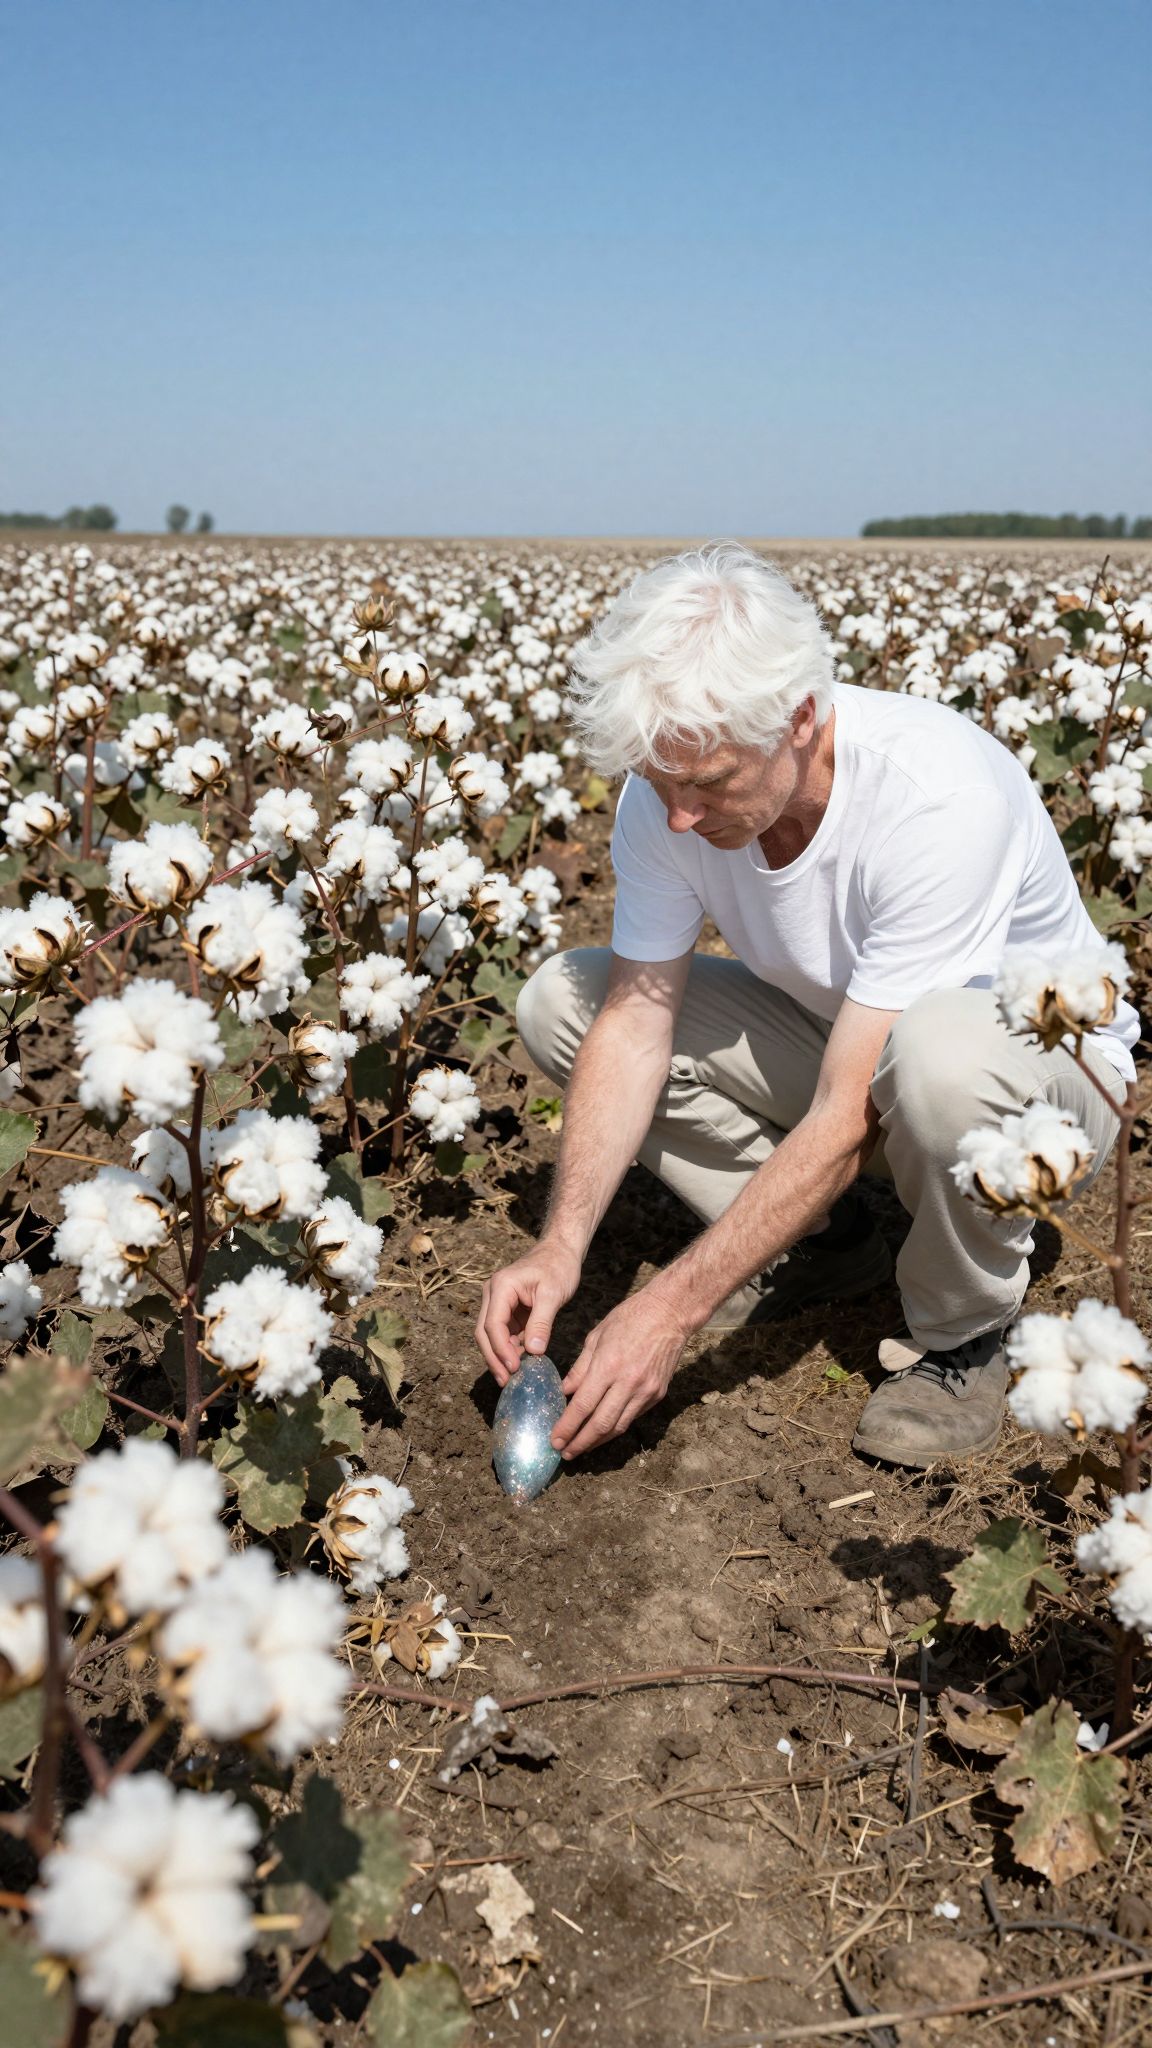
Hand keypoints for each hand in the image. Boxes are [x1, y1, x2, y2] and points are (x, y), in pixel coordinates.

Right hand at [475, 1240, 581, 1386]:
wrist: (560, 1251)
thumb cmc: (558, 1267)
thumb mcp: (553, 1294)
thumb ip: (542, 1322)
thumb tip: (533, 1352)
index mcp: (501, 1287)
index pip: (493, 1324)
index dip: (501, 1349)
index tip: (514, 1369)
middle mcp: (493, 1294)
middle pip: (484, 1332)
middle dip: (494, 1358)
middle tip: (506, 1382)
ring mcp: (498, 1302)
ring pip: (491, 1335)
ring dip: (500, 1356)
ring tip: (512, 1378)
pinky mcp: (507, 1309)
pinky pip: (504, 1333)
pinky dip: (510, 1349)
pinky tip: (519, 1364)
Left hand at [550, 1287, 686, 1460]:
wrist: (670, 1313)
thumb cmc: (629, 1318)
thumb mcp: (596, 1337)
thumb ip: (580, 1369)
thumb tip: (564, 1393)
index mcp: (609, 1366)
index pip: (583, 1406)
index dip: (566, 1427)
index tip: (554, 1440)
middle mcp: (628, 1383)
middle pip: (601, 1425)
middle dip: (580, 1443)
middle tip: (564, 1454)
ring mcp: (646, 1391)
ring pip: (618, 1427)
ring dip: (597, 1442)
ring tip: (580, 1448)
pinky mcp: (657, 1395)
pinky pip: (632, 1417)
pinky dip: (615, 1427)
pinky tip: (602, 1431)